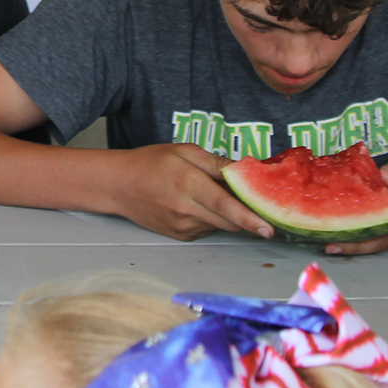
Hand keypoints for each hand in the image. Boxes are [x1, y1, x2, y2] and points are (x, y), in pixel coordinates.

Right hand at [106, 144, 274, 239]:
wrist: (119, 185)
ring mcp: (182, 226)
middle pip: (229, 221)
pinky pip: (206, 229)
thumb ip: (216, 163)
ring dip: (226, 215)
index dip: (250, 218)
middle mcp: (187, 210)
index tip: (269, 229)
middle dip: (246, 215)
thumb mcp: (184, 152)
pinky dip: (211, 219)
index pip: (226, 206)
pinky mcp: (179, 235)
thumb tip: (245, 171)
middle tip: (250, 200)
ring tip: (209, 194)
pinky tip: (196, 204)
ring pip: (220, 225)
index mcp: (189, 184)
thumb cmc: (151, 163)